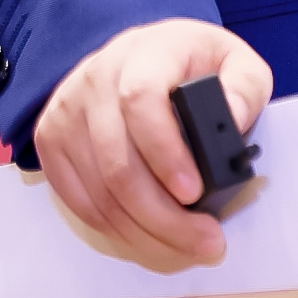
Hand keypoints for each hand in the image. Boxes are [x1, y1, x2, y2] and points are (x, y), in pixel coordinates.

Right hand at [32, 16, 273, 273]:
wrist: (143, 54)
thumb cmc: (194, 63)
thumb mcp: (236, 61)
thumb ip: (245, 87)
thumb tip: (232, 119)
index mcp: (144, 52)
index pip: (141, 99)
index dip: (164, 152)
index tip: (193, 191)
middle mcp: (96, 78)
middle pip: (117, 162)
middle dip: (163, 214)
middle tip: (205, 240)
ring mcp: (67, 111)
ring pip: (98, 190)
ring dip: (143, 231)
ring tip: (187, 245)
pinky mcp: (52, 141)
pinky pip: (80, 200)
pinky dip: (116, 228)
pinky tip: (150, 236)